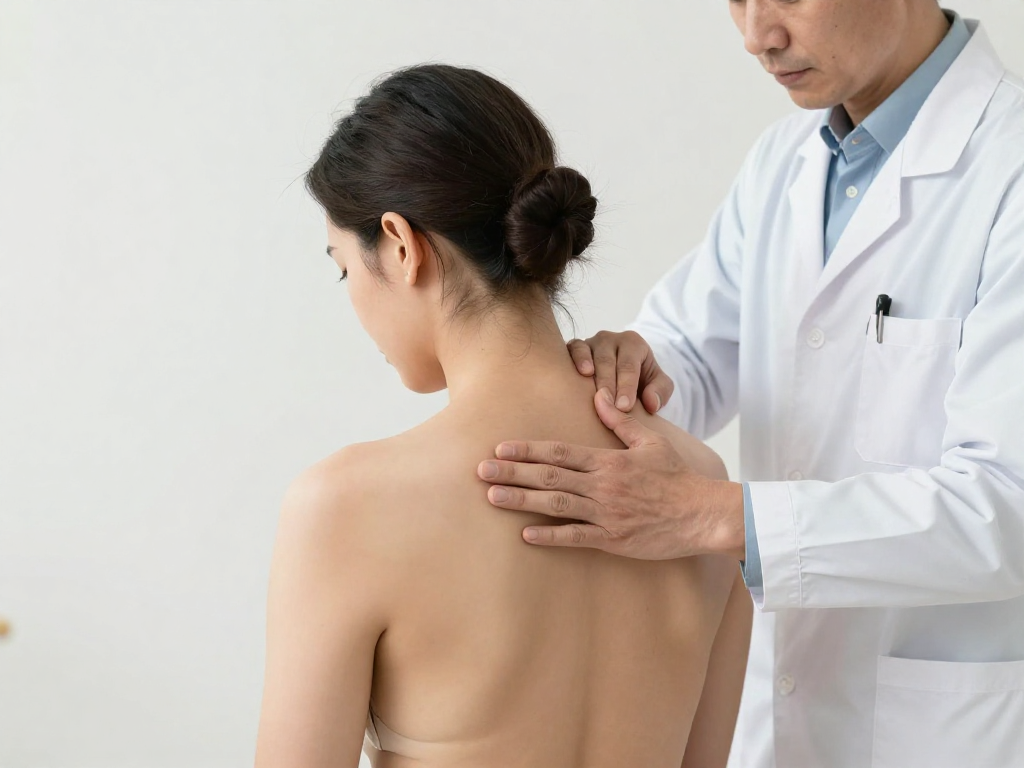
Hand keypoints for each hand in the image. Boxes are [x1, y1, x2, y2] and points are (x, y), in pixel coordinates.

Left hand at [477, 388, 744, 558]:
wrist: (703, 513)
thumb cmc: (677, 478)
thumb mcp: (650, 442)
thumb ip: (620, 422)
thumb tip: (598, 397)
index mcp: (608, 460)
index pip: (560, 452)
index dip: (527, 450)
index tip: (500, 448)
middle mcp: (603, 485)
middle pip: (549, 476)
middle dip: (513, 473)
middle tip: (480, 471)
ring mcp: (606, 513)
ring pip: (556, 505)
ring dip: (522, 501)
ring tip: (493, 497)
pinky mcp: (613, 539)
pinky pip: (576, 537)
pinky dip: (550, 536)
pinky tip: (525, 535)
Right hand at [567, 331, 673, 413]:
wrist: (621, 375)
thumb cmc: (640, 379)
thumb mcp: (658, 384)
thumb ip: (661, 392)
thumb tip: (651, 403)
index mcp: (633, 343)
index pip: (629, 365)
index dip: (627, 386)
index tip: (624, 407)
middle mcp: (611, 339)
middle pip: (608, 361)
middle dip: (609, 385)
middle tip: (610, 407)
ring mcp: (591, 342)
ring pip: (589, 354)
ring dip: (591, 374)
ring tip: (595, 393)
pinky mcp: (575, 347)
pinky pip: (573, 349)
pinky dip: (576, 359)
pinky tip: (580, 374)